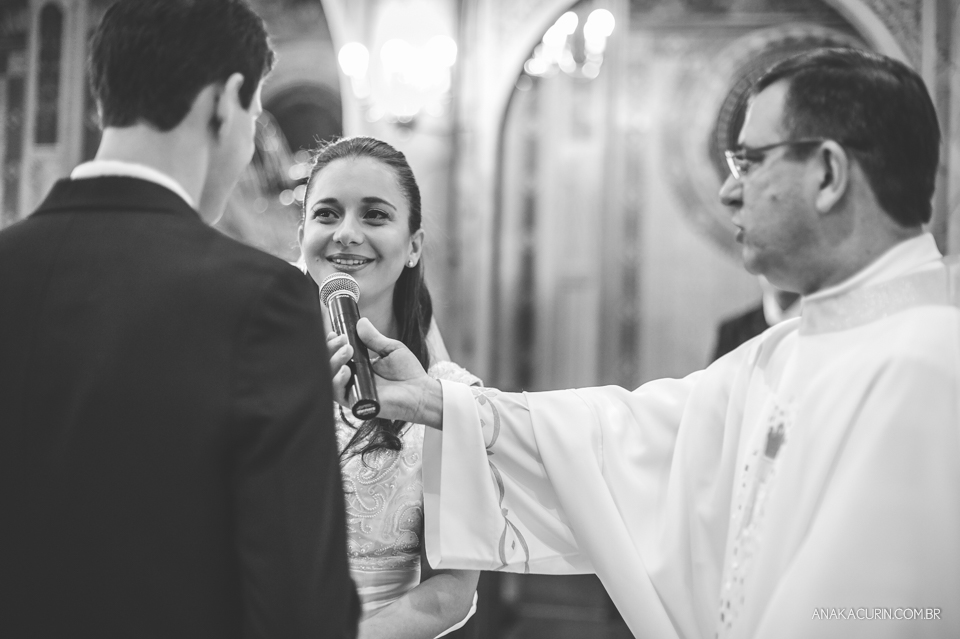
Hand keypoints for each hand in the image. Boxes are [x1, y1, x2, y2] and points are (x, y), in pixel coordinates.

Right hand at [328, 319, 442, 425]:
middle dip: (331, 349)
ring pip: (329, 378)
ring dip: (333, 362)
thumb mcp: (390, 349)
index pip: (337, 354)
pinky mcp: (355, 404)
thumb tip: (360, 321)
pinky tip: (346, 370)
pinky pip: (338, 394)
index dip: (331, 344)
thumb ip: (374, 338)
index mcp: (359, 366)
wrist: (421, 392)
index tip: (335, 333)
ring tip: (347, 351)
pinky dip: (337, 381)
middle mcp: (352, 378)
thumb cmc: (408, 373)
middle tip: (342, 340)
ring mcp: (353, 391)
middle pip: (329, 365)